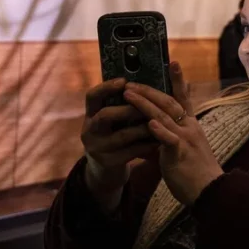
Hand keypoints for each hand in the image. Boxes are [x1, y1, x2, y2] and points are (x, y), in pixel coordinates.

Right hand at [81, 79, 158, 210]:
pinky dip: (147, 144)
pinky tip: (160, 139)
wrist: (106, 168)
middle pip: (105, 115)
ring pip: (122, 135)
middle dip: (128, 109)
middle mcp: (89, 130)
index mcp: (90, 115)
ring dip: (143, 127)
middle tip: (147, 105)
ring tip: (159, 121)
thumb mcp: (113, 120)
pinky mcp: (108, 162)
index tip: (124, 81)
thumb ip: (123, 104)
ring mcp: (97, 148)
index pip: (92, 96)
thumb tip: (146, 83)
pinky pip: (131, 151)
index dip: (106, 87)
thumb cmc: (115, 134)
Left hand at [123, 63, 223, 205]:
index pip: (183, 98)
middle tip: (132, 82)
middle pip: (169, 103)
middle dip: (149, 91)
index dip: (178, 80)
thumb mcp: (186, 146)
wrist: (209, 189)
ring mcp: (186, 139)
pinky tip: (149, 123)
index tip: (173, 62)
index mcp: (191, 125)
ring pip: (164, 117)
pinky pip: (169, 139)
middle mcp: (189, 127)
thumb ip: (175, 133)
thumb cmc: (196, 171)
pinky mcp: (181, 154)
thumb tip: (160, 125)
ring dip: (145, 105)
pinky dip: (159, 130)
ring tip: (128, 95)